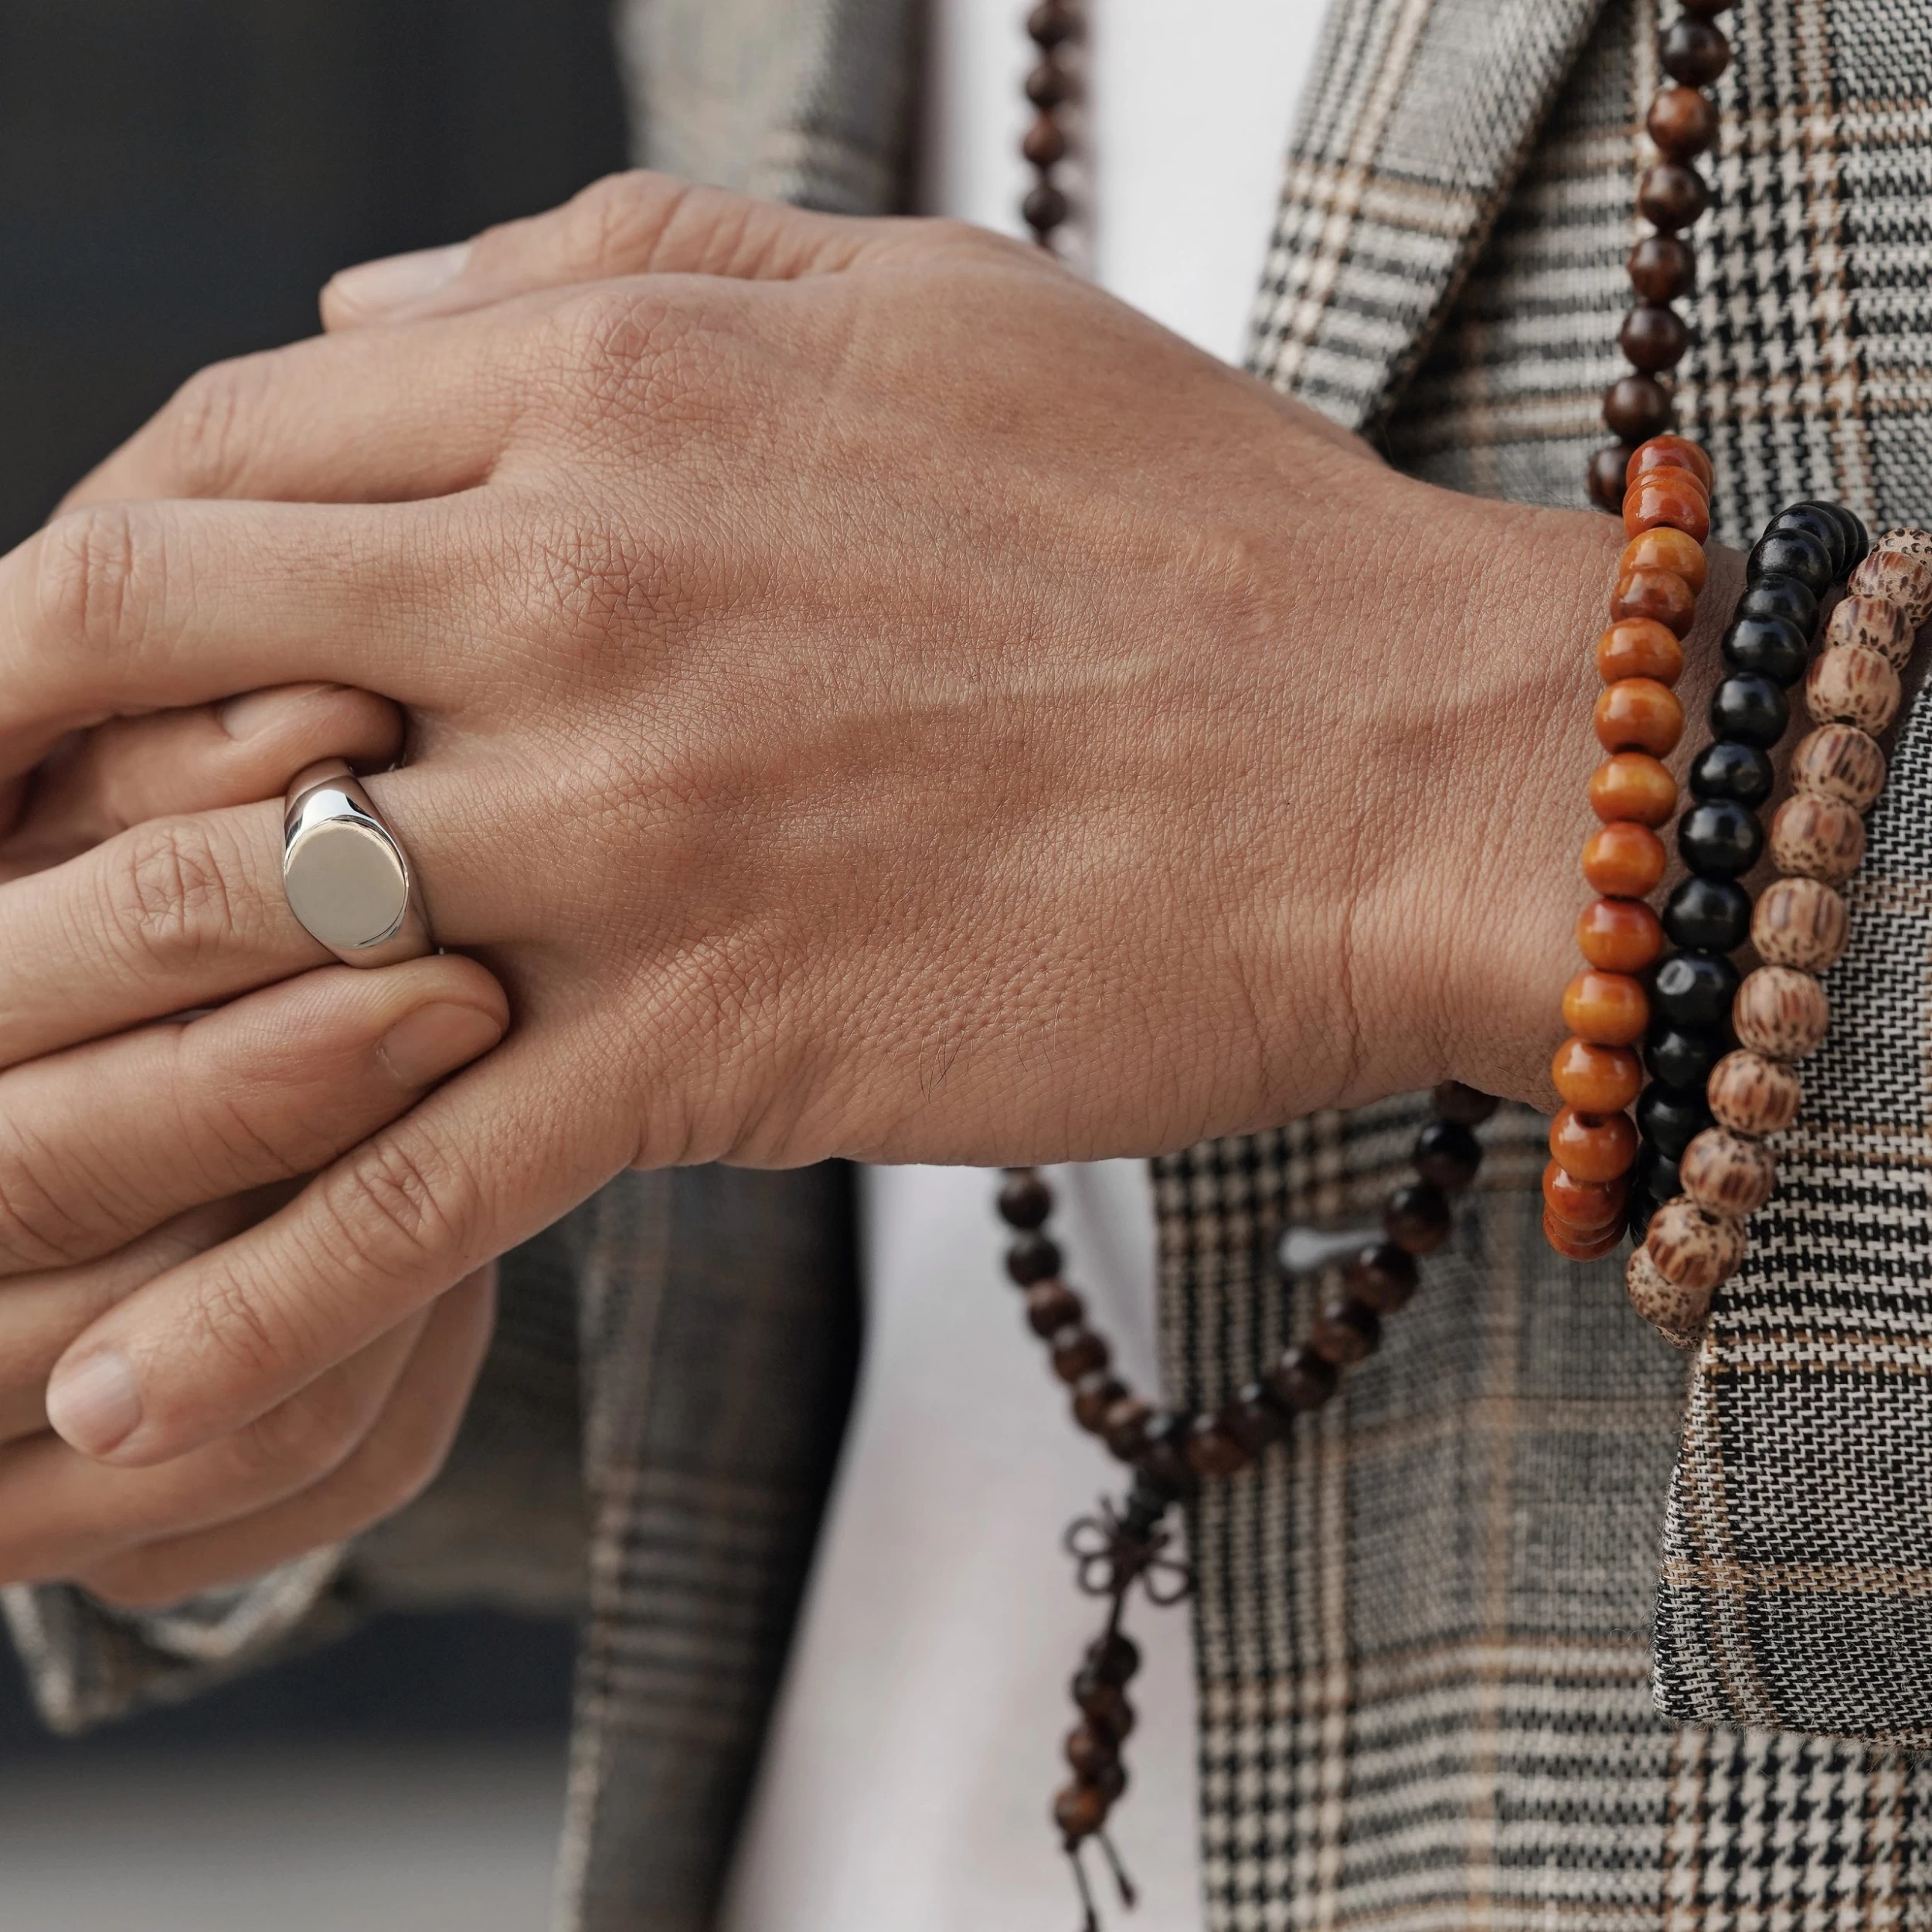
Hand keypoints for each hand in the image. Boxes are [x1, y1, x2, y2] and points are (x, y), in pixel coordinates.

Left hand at [2, 174, 1654, 1474]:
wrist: (1413, 758)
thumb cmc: (1200, 526)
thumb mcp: (916, 304)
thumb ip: (628, 260)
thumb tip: (380, 311)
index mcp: (619, 384)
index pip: (222, 445)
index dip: (91, 547)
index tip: (63, 651)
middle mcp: (580, 588)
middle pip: (139, 635)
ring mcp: (636, 828)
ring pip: (233, 921)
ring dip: (55, 1019)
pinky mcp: (722, 1041)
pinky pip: (418, 1176)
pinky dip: (253, 1286)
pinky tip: (108, 1385)